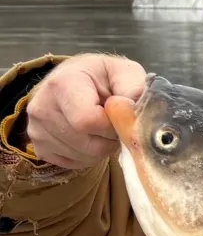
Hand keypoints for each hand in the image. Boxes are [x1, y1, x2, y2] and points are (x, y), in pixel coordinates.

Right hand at [25, 54, 147, 170]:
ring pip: (83, 156)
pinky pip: (73, 164)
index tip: (120, 116)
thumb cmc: (102, 77)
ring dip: (103, 148)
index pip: (88, 121)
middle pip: (87, 143)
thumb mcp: (123, 71)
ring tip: (103, 128)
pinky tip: (90, 137)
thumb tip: (133, 111)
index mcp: (62, 84)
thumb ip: (134, 88)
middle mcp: (42, 107)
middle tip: (115, 124)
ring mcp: (36, 129)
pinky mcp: (38, 147)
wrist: (74, 80)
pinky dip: (89, 156)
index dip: (113, 125)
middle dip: (111, 138)